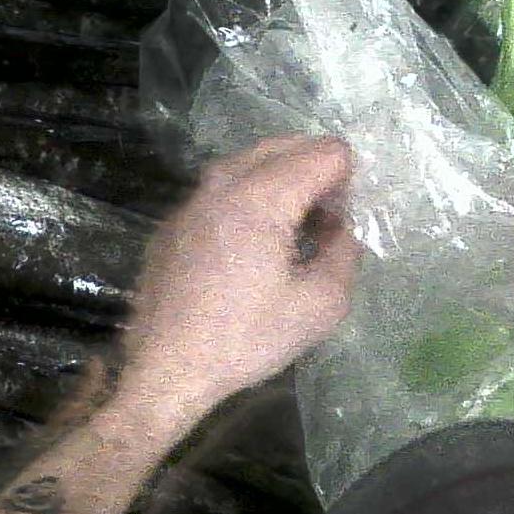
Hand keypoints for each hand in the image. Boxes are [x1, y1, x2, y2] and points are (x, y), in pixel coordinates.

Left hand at [118, 135, 359, 422]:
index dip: (347, 184)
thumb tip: (340, 227)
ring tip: (292, 234)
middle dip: (316, 174)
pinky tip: (250, 249)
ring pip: (249, 163)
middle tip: (321, 226)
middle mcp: (220, 185)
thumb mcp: (320, 305)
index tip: (336, 227)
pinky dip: (246, 199)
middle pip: (285, 146)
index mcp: (259, 198)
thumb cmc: (245, 339)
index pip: (325, 152)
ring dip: (281, 183)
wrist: (166, 367)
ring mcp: (190, 201)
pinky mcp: (172, 222)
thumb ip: (345, 252)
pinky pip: (220, 189)